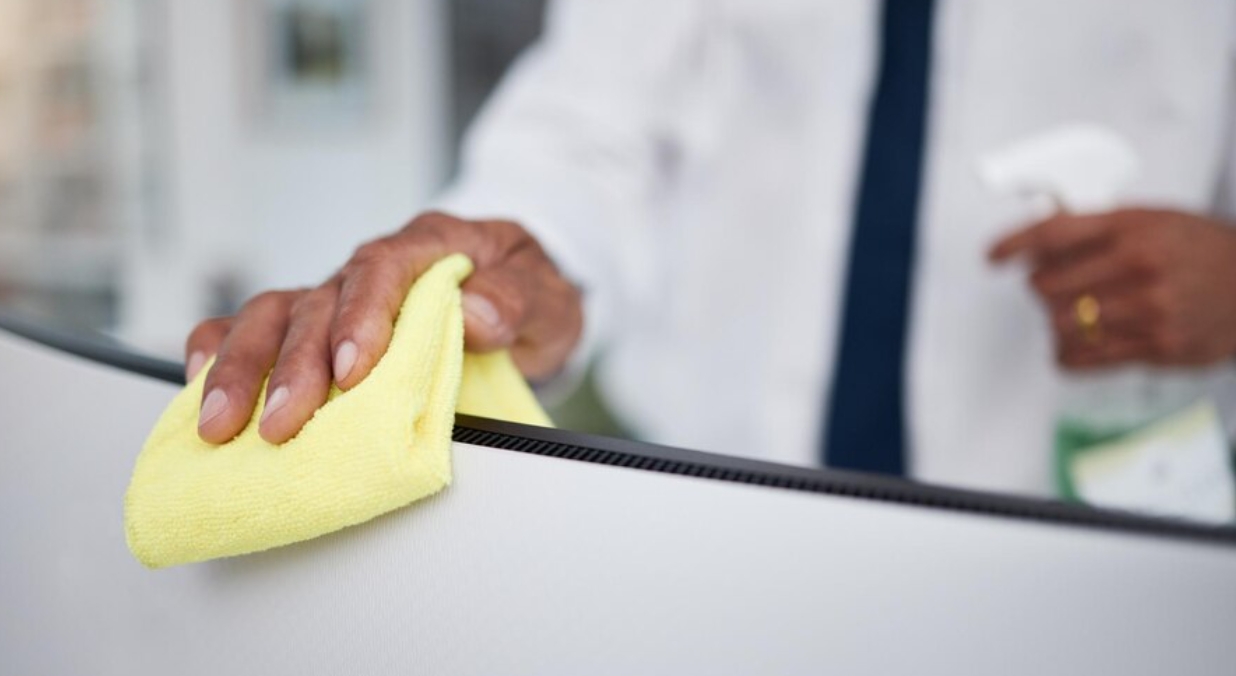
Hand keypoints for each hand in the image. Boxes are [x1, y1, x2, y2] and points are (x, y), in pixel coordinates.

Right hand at [186, 212, 582, 443]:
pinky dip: (221, 351)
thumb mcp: (549, 294)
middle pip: (317, 302)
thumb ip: (517, 299)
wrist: (522, 294)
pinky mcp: (317, 325)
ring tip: (219, 425)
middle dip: (292, 367)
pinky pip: (257, 327)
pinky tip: (198, 385)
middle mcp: (371, 269)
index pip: (383, 270)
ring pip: (273, 315)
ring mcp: (337, 296)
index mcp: (429, 246)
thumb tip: (476, 314)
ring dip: (242, 369)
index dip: (361, 318)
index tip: (351, 373)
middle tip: (280, 425)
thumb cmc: (528, 292)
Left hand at [989, 208, 1235, 369]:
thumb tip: (1040, 233)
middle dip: (1040, 288)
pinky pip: (1084, 358)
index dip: (1014, 244)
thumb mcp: (1154, 219)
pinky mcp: (1156, 346)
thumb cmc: (1204, 250)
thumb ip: (1098, 227)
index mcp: (1133, 227)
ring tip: (1071, 315)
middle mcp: (1139, 266)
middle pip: (1047, 285)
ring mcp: (1149, 309)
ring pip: (1061, 324)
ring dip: (1055, 322)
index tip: (993, 257)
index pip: (1053, 232)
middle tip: (1052, 287)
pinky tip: (1071, 345)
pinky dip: (1066, 354)